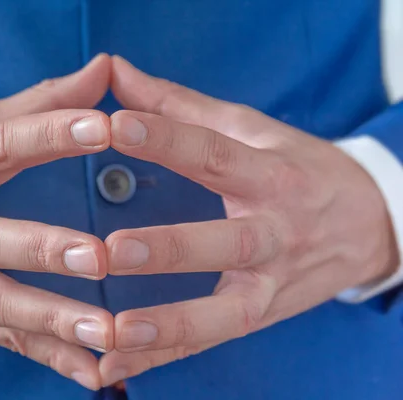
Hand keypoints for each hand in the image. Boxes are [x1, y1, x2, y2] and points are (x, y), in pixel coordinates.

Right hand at [0, 55, 113, 389]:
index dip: (50, 133)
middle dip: (43, 250)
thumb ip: (35, 104)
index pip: (1, 144)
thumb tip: (102, 71)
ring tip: (107, 334)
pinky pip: (2, 338)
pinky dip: (48, 359)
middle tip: (98, 256)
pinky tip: (93, 373)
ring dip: (51, 323)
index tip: (103, 126)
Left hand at [99, 56, 399, 384]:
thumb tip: (117, 71)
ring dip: (168, 327)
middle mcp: (275, 232)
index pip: (214, 155)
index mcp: (270, 175)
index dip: (166, 140)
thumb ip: (179, 105)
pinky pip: (208, 343)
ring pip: (223, 312)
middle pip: (226, 243)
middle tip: (112, 250)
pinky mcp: (261, 316)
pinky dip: (161, 360)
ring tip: (113, 334)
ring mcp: (272, 283)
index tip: (114, 127)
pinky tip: (113, 367)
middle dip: (170, 249)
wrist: (369, 224)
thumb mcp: (251, 129)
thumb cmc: (300, 169)